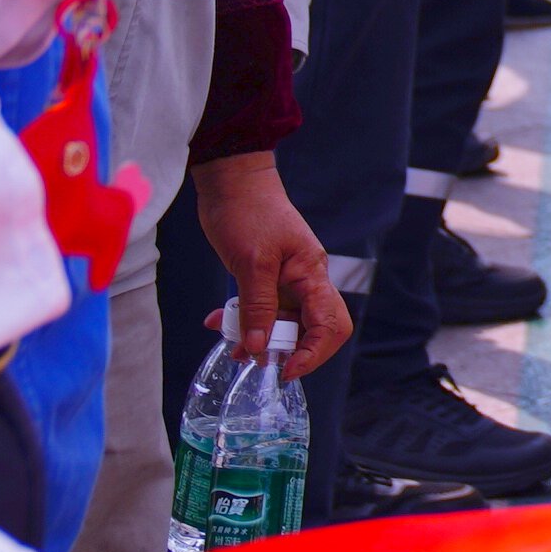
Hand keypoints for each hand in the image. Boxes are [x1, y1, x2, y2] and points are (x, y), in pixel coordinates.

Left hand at [191, 154, 351, 378]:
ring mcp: (287, 280)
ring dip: (262, 339)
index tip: (286, 370)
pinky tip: (221, 323)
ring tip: (233, 347)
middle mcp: (306, 280)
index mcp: (312, 273)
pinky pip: (264, 310)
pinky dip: (245, 321)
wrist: (231, 181)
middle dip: (290, 351)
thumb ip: (257, 306)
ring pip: (285, 323)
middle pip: (314, 329)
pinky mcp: (267, 278)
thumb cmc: (247, 211)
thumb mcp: (251, 262)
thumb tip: (260, 347)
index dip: (313, 353)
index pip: (329, 324)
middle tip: (261, 361)